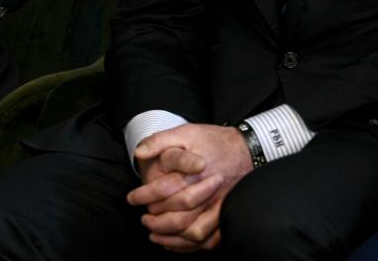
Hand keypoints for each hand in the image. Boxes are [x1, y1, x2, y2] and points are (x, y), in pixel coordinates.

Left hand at [127, 124, 252, 251]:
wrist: (246, 148)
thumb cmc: (212, 140)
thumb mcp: (184, 132)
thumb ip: (159, 141)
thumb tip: (139, 153)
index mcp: (195, 172)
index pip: (164, 190)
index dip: (144, 196)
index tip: (132, 199)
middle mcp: (209, 193)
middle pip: (179, 217)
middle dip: (156, 221)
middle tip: (144, 219)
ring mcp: (220, 207)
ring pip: (194, 233)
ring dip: (171, 237)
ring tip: (155, 234)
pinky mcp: (227, 216)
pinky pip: (210, 240)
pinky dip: (190, 246)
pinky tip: (175, 242)